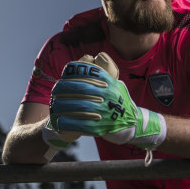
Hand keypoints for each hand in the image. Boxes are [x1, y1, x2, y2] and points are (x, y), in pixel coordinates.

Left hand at [49, 52, 166, 148]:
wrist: (135, 124)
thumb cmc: (120, 102)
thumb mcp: (117, 85)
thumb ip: (104, 76)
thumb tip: (88, 60)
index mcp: (111, 83)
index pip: (89, 73)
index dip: (73, 74)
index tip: (62, 77)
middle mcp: (109, 96)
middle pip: (80, 89)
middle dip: (63, 90)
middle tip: (54, 92)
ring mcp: (106, 112)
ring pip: (78, 107)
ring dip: (62, 106)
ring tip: (54, 106)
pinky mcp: (101, 128)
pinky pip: (80, 124)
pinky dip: (67, 123)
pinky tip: (59, 121)